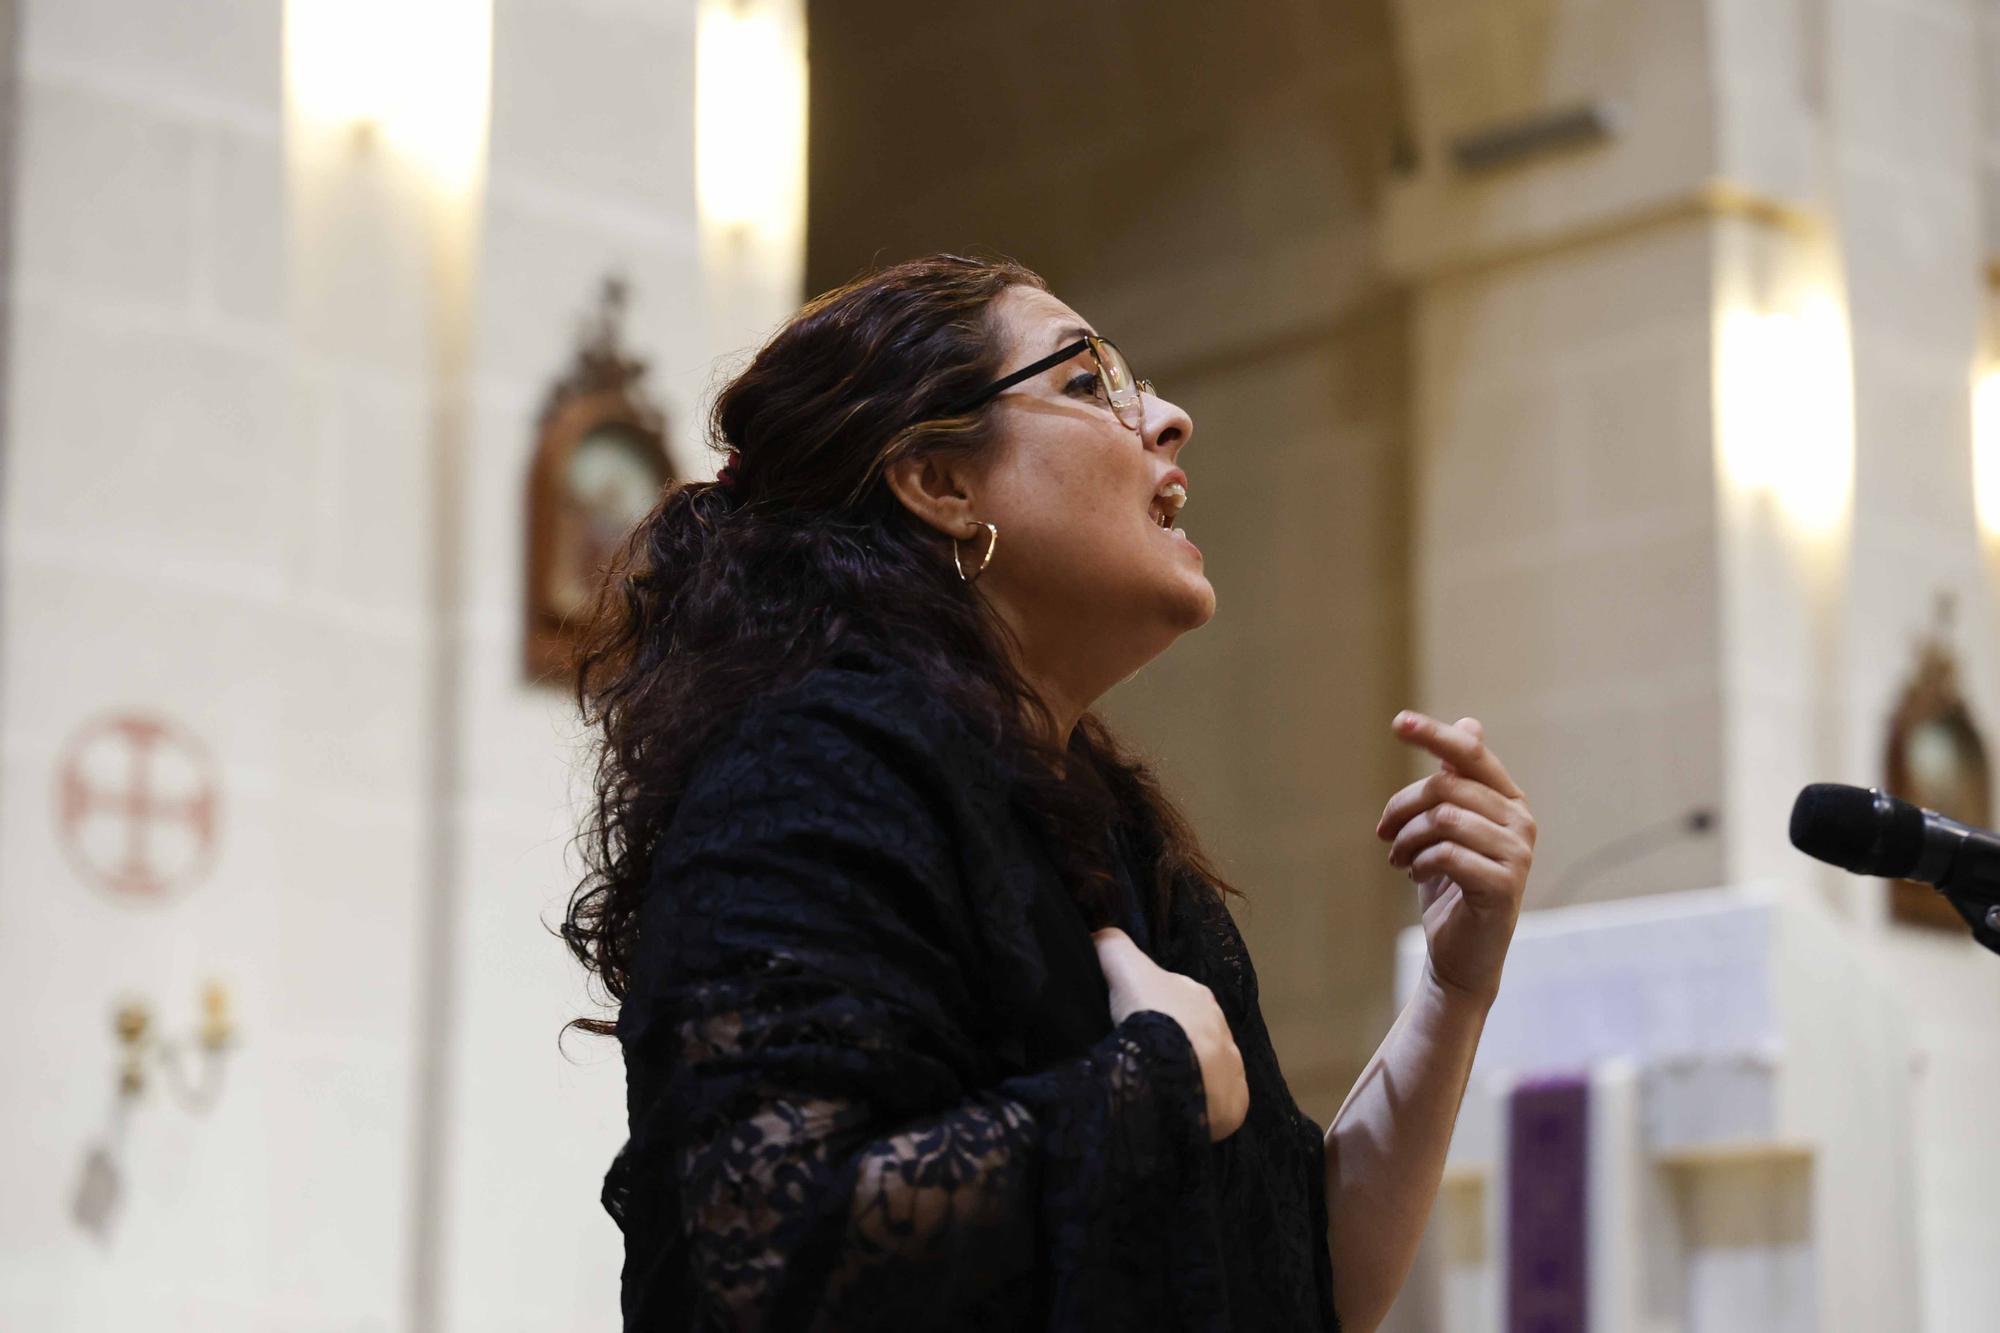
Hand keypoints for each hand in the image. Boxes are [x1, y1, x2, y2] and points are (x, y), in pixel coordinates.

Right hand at [1091, 927, 1248, 1141]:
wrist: (1174, 1072)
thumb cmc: (1150, 1017)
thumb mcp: (1124, 967)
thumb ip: (1112, 945)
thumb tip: (1098, 932)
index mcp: (1198, 995)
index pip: (1173, 996)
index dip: (1151, 1006)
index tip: (1132, 1022)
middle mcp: (1221, 1027)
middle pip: (1192, 1030)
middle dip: (1172, 1040)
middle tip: (1141, 1056)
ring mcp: (1231, 1067)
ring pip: (1206, 1066)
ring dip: (1186, 1072)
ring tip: (1157, 1085)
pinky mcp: (1234, 1103)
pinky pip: (1217, 1101)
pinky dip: (1200, 1102)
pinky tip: (1178, 1106)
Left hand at [1375, 713, 1536, 1008]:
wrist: (1462, 955)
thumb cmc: (1451, 887)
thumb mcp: (1447, 829)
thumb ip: (1456, 781)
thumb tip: (1469, 723)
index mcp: (1507, 801)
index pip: (1471, 753)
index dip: (1434, 734)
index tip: (1397, 722)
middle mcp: (1520, 821)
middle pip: (1445, 786)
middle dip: (1402, 807)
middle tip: (1384, 834)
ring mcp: (1517, 854)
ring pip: (1443, 819)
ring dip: (1407, 839)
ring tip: (1398, 858)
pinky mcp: (1505, 885)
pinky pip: (1447, 854)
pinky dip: (1419, 862)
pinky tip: (1415, 874)